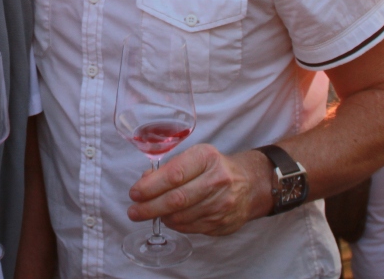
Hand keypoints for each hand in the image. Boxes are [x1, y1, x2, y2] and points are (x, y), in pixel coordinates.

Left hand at [126, 144, 272, 236]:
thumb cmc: (214, 167)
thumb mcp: (195, 156)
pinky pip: (191, 227)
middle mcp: (217, 180)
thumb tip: (144, 182)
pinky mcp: (223, 222)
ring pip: (182, 216)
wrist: (249, 183)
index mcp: (206, 158)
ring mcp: (222, 204)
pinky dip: (175, 224)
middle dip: (150, 207)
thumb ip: (170, 168)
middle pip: (177, 199)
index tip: (135, 193)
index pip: (174, 174)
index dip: (150, 186)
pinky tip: (168, 218)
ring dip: (161, 217)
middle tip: (134, 211)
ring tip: (148, 213)